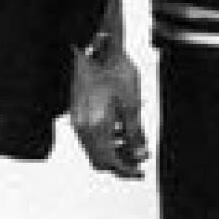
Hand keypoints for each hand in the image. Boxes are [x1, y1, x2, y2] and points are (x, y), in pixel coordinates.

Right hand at [70, 44, 147, 178]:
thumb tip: (141, 155)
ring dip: (114, 151)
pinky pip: (90, 136)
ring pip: (94, 148)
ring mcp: (77, 121)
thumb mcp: (131, 103)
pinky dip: (106, 140)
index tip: (140, 173)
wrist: (92, 46)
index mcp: (96, 127)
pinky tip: (122, 132)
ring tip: (135, 146)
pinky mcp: (77, 113)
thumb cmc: (115, 72)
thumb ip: (134, 132)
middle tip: (140, 161)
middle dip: (121, 163)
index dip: (126, 170)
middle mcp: (82, 128)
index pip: (109, 162)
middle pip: (99, 159)